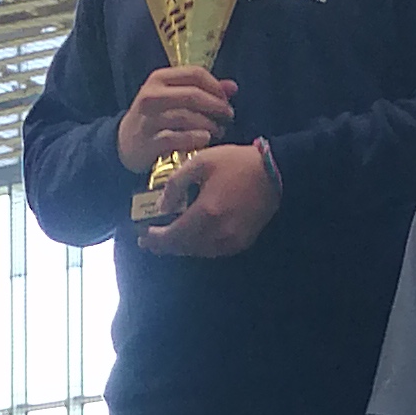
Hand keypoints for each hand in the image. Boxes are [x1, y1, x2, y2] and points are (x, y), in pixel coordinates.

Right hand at [116, 66, 234, 176]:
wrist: (125, 143)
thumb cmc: (157, 117)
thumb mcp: (174, 98)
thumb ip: (203, 91)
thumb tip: (233, 87)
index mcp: (159, 78)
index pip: (195, 73)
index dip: (216, 86)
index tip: (226, 99)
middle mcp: (152, 95)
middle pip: (193, 95)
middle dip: (216, 106)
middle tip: (228, 116)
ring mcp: (148, 118)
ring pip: (187, 117)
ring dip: (209, 125)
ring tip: (219, 131)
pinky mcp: (148, 141)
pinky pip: (177, 138)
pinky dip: (195, 138)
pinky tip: (205, 140)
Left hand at [142, 142, 281, 259]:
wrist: (273, 172)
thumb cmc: (236, 163)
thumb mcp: (200, 162)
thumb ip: (176, 184)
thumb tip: (163, 205)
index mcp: (206, 212)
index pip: (173, 236)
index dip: (155, 239)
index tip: (142, 236)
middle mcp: (218, 232)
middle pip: (184, 248)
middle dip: (164, 246)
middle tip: (149, 241)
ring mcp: (232, 240)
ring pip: (198, 252)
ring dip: (181, 247)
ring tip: (168, 240)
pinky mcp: (242, 242)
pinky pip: (214, 251)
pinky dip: (199, 247)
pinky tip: (192, 238)